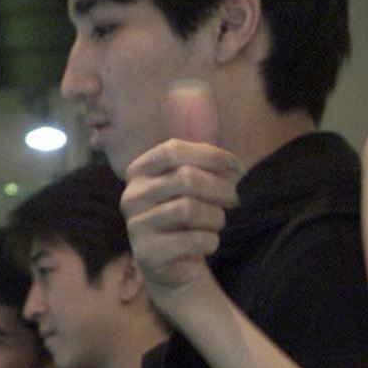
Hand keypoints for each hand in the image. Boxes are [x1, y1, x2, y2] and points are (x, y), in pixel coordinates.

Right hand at [121, 84, 242, 297]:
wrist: (171, 265)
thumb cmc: (184, 217)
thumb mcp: (187, 182)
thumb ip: (195, 153)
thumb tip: (205, 103)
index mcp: (139, 171)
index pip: (174, 149)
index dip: (210, 154)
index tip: (236, 166)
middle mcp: (131, 195)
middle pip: (187, 179)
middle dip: (220, 189)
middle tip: (233, 200)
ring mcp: (135, 224)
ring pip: (191, 209)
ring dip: (216, 218)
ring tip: (217, 223)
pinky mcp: (147, 252)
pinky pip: (193, 239)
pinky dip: (210, 241)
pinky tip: (207, 243)